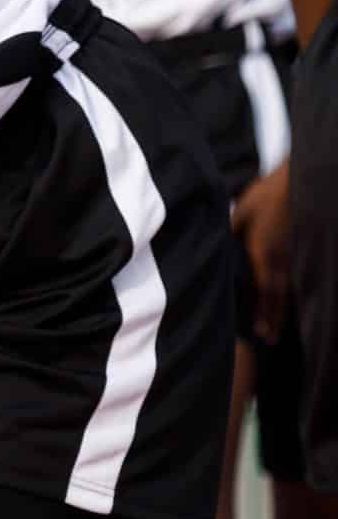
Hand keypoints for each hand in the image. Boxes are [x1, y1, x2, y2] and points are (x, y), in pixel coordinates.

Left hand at [230, 162, 291, 342]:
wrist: (300, 179)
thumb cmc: (267, 194)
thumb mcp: (241, 212)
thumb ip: (230, 233)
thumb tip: (218, 251)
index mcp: (264, 252)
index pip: (262, 290)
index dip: (261, 312)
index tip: (259, 333)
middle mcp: (281, 258)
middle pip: (278, 295)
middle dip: (273, 317)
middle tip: (269, 339)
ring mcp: (293, 253)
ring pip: (287, 286)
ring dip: (281, 307)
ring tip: (278, 328)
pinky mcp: (299, 246)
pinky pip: (293, 273)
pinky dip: (288, 289)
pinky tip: (286, 298)